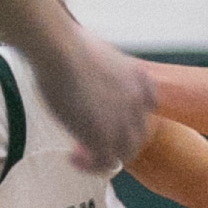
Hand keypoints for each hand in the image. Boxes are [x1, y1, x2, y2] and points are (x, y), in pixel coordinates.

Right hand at [31, 26, 154, 172]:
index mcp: (138, 77)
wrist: (59, 49)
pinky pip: (106, 164)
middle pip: (138, 132)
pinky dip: (91, 166)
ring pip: (126, 152)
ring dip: (104, 155)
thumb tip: (80, 62)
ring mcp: (123, 121)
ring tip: (80, 154)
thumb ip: (97, 64)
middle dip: (115, 138)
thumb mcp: (95, 50)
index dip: (129, 114)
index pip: (148, 103)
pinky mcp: (104, 138)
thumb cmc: (66, 42)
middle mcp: (137, 101)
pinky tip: (73, 158)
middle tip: (88, 137)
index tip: (108, 116)